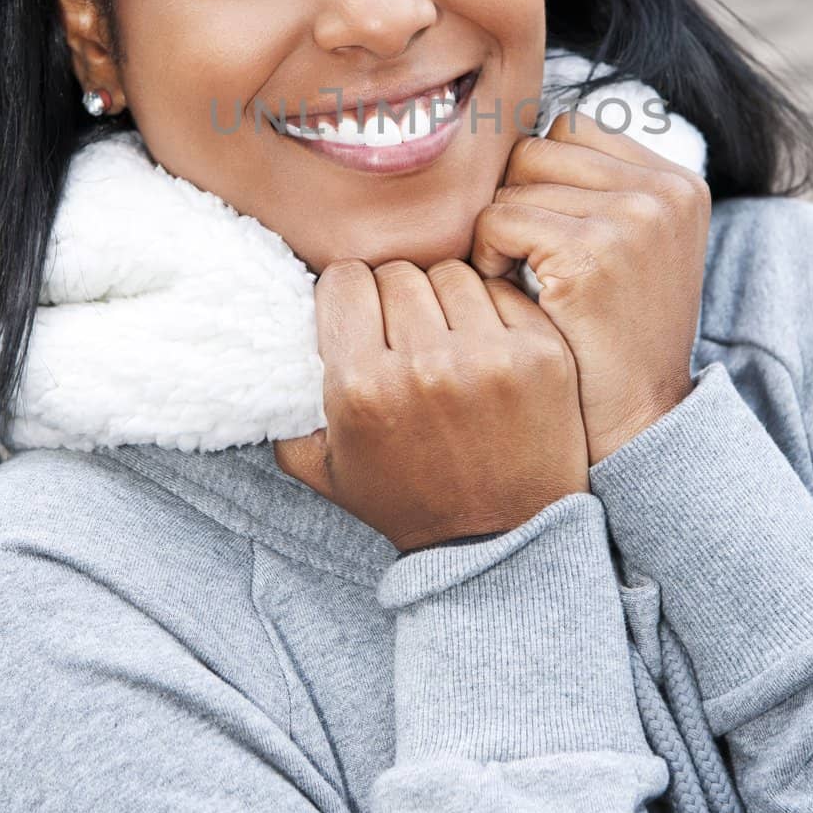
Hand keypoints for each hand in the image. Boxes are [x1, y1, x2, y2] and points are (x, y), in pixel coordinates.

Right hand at [272, 257, 589, 552]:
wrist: (499, 540)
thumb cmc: (406, 499)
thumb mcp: (324, 465)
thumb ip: (284, 408)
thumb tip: (271, 344)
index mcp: (362, 386)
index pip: (345, 280)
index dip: (348, 293)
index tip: (361, 314)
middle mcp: (425, 365)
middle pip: (398, 272)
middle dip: (395, 295)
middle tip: (404, 330)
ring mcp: (490, 356)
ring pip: (451, 273)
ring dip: (443, 297)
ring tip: (446, 336)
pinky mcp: (541, 353)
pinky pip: (502, 291)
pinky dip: (490, 308)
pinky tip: (485, 342)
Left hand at [469, 111, 710, 464]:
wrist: (637, 419)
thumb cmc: (614, 335)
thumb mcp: (631, 248)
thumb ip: (597, 187)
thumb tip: (514, 133)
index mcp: (678, 183)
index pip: (572, 128)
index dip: (539, 178)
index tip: (546, 232)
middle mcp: (664, 192)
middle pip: (538, 149)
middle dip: (515, 199)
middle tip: (523, 257)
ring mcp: (633, 219)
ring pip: (513, 183)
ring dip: (498, 229)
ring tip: (520, 277)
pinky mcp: (592, 254)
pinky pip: (499, 220)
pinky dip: (488, 256)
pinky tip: (510, 294)